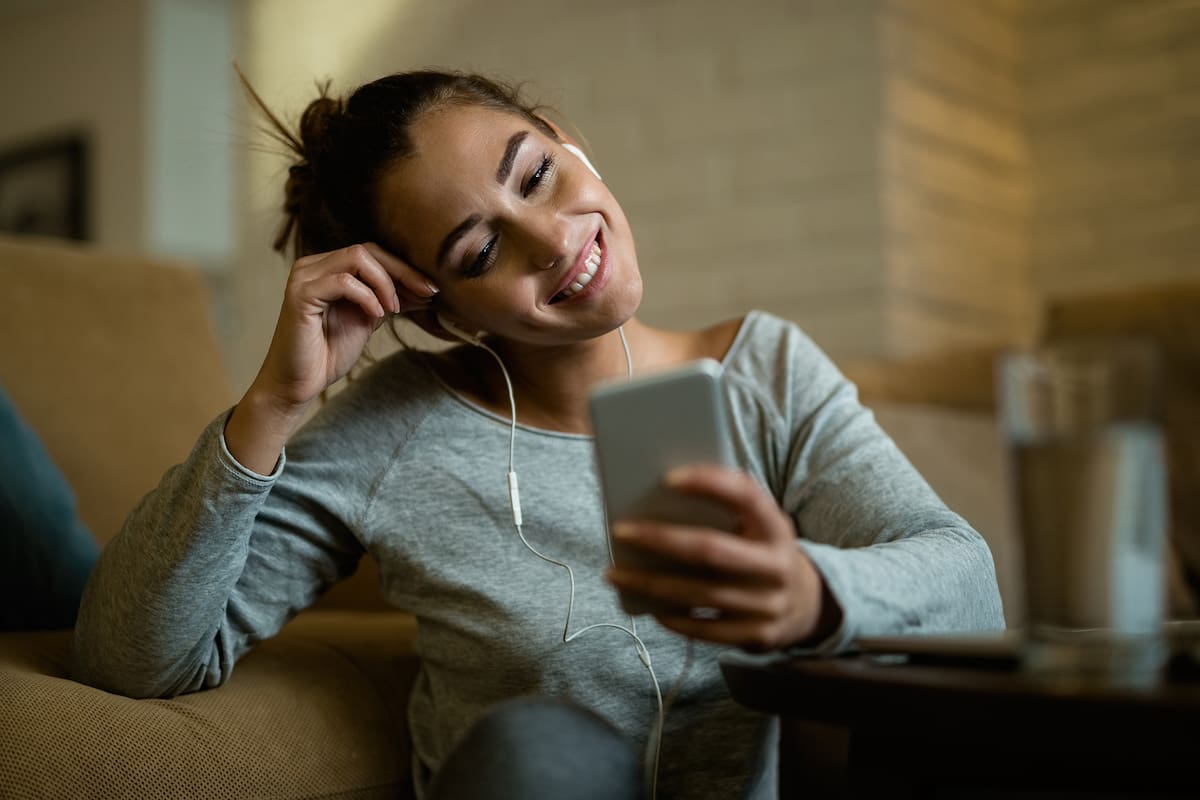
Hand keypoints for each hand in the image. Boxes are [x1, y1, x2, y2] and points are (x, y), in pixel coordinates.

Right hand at [226, 243, 436, 473]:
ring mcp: (304, 277)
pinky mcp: (300, 294)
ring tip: (394, 309)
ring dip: (385, 283)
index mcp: (327, 268)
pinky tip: (377, 315)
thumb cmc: (328, 353)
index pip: (372, 253)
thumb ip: (389, 300)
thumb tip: (424, 288)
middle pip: (367, 250)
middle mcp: (312, 266)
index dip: (404, 268)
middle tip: (427, 292)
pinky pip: (343, 282)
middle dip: (403, 271)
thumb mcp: (368, 320)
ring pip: (356, 257)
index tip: (430, 289)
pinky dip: (367, 296)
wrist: (299, 383)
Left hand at [605, 464, 838, 651]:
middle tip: (620, 530)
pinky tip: (646, 604)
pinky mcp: (757, 637)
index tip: (668, 477)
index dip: (710, 484)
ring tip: (614, 573)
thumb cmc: (762, 551)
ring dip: (650, 584)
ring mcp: (769, 606)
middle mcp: (777, 566)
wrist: (807, 605)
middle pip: (711, 550)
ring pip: (699, 594)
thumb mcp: (759, 526)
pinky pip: (704, 630)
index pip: (747, 496)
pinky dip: (672, 617)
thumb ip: (726, 511)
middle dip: (660, 540)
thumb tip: (659, 498)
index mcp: (777, 528)